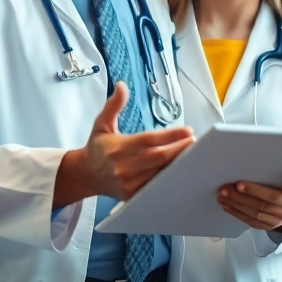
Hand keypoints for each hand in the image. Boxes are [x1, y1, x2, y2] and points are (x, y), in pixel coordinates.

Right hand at [74, 82, 194, 199]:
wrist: (86, 175)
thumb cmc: (97, 148)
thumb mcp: (101, 123)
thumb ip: (113, 105)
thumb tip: (121, 85)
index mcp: (117, 148)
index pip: (148, 140)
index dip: (170, 135)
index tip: (187, 130)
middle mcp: (122, 167)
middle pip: (158, 158)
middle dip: (180, 149)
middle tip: (195, 142)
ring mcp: (128, 184)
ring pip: (159, 174)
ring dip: (177, 164)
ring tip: (193, 154)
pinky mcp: (132, 195)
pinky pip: (155, 186)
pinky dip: (169, 178)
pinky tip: (180, 170)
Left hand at [217, 173, 281, 230]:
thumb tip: (265, 157)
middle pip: (269, 200)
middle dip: (248, 193)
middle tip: (230, 187)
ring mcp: (281, 219)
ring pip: (258, 212)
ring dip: (238, 203)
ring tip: (223, 195)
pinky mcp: (270, 226)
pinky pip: (252, 221)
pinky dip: (238, 213)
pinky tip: (228, 205)